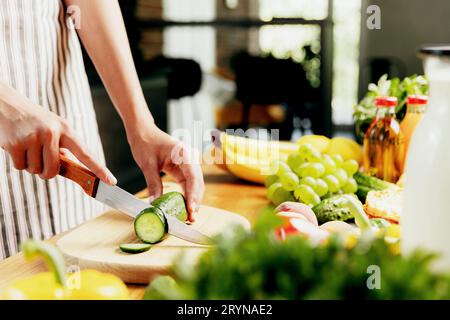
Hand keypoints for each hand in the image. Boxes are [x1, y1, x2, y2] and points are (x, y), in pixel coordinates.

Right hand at [0, 89, 115, 183]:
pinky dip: (18, 162)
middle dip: (46, 171)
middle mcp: (52, 133)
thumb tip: (71, 170)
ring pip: (36, 170)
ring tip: (26, 145)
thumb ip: (63, 146)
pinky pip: (21, 167)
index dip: (99, 169)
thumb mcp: (53, 127)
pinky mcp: (16, 144)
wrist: (5, 103)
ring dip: (30, 164)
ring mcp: (34, 138)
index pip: (86, 153)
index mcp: (66, 129)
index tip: (111, 181)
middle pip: (54, 170)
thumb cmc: (33, 120)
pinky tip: (15, 145)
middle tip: (39, 157)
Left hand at [128, 123, 203, 221]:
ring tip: (189, 218)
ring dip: (193, 201)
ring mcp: (188, 164)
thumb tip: (154, 204)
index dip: (193, 195)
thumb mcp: (148, 164)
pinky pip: (188, 184)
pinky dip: (187, 196)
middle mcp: (190, 158)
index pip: (193, 177)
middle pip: (198, 183)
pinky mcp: (183, 169)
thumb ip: (153, 183)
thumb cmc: (145, 143)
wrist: (143, 131)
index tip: (191, 210)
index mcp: (184, 153)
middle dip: (195, 202)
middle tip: (191, 219)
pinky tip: (185, 208)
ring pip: (195, 185)